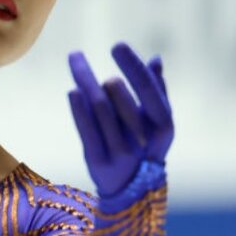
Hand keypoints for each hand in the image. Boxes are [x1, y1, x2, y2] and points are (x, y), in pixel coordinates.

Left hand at [68, 43, 173, 196]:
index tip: (117, 45)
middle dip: (102, 72)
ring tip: (76, 61)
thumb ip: (157, 90)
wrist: (131, 190)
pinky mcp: (98, 160)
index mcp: (163, 125)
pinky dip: (79, 110)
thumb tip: (156, 59)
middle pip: (121, 99)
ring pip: (101, 111)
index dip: (133, 67)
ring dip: (86, 82)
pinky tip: (72, 91)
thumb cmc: (145, 146)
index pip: (150, 91)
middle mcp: (143, 139)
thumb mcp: (157, 121)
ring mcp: (120, 151)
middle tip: (82, 56)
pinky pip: (87, 131)